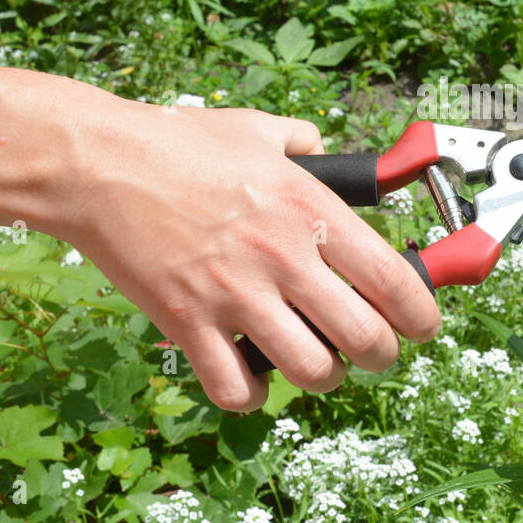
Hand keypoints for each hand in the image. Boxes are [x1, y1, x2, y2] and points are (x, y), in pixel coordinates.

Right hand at [62, 99, 440, 411]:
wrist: (99, 164)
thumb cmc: (177, 144)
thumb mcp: (258, 129)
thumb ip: (305, 144)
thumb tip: (327, 153)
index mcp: (310, 210)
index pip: (393, 280)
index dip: (422, 315)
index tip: (423, 325)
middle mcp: (283, 257)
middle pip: (366, 338)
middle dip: (383, 355)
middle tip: (375, 350)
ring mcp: (236, 296)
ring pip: (313, 371)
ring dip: (325, 375)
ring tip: (318, 362)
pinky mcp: (189, 324)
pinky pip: (236, 389)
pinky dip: (251, 393)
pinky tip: (250, 372)